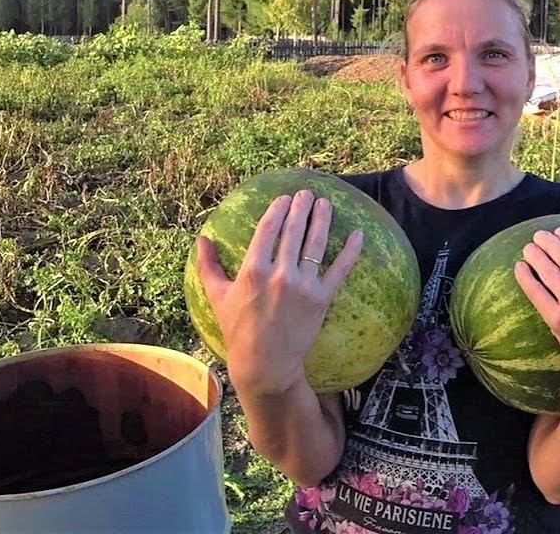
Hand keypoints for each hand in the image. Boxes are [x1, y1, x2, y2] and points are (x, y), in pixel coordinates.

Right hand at [195, 189, 362, 394]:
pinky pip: (340, 270)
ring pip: (316, 244)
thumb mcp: (218, 297)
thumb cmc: (238, 330)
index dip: (278, 209)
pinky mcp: (321, 299)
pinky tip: (358, 234)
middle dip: (301, 207)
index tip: (284, 198)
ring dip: (322, 219)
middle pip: (294, 230)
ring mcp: (302, 286)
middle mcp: (279, 274)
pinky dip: (351, 251)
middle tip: (307, 193)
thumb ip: (208, 266)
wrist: (265, 364)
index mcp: (252, 270)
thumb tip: (201, 239)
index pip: (267, 229)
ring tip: (325, 203)